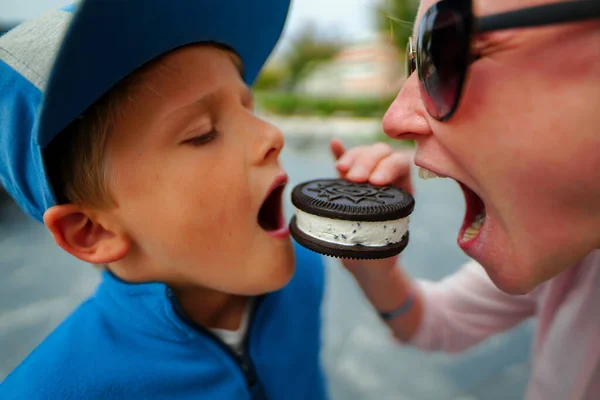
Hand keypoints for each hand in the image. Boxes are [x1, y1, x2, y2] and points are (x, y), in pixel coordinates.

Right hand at [329, 138, 414, 272]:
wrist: (367, 263)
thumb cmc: (379, 257)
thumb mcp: (385, 248)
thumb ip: (381, 239)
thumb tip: (373, 236)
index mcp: (403, 190)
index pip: (401, 164)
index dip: (389, 167)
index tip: (375, 182)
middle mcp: (386, 179)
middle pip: (381, 153)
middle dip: (367, 161)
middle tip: (353, 179)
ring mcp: (366, 178)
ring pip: (364, 154)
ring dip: (353, 157)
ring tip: (340, 169)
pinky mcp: (347, 182)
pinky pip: (345, 161)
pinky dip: (340, 152)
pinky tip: (334, 143)